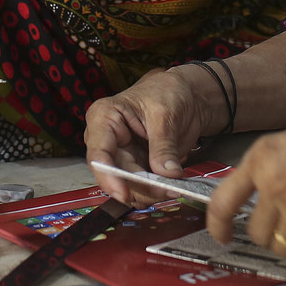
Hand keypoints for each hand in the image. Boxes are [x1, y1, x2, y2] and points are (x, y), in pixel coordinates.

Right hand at [83, 66, 227, 203]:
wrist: (186, 97)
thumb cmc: (167, 92)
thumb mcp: (165, 114)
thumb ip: (163, 145)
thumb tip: (166, 174)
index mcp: (104, 118)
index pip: (99, 153)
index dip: (108, 176)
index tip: (124, 194)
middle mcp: (108, 141)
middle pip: (115, 175)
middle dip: (139, 187)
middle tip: (166, 189)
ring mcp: (122, 156)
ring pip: (128, 186)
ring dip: (149, 193)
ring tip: (173, 187)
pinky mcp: (138, 168)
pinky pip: (142, 188)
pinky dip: (156, 192)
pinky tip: (171, 187)